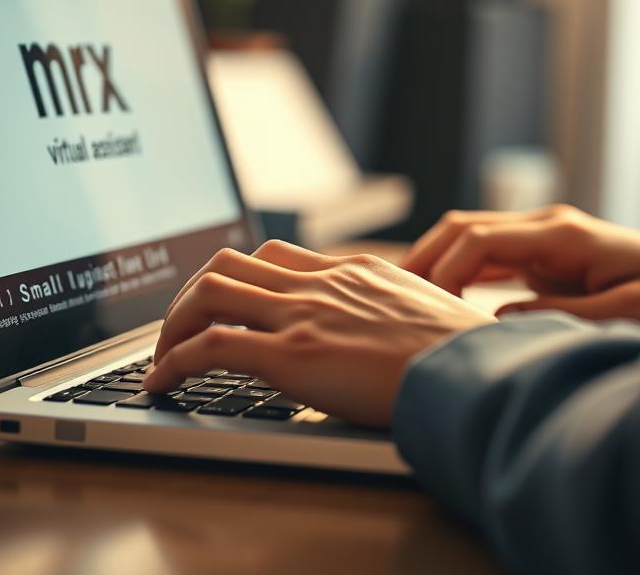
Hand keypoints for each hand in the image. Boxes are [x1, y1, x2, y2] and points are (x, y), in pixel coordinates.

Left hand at [144, 241, 493, 426]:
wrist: (477, 371)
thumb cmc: (464, 353)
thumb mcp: (426, 314)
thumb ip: (391, 313)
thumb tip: (381, 334)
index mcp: (354, 272)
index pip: (276, 255)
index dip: (237, 278)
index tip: (221, 303)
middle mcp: (323, 283)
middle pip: (231, 263)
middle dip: (192, 294)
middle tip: (179, 328)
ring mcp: (306, 314)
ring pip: (210, 291)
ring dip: (173, 323)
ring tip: (162, 356)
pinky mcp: (295, 355)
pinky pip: (213, 346)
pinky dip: (175, 362)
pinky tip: (162, 383)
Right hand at [404, 205, 639, 322]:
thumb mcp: (627, 313)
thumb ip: (561, 315)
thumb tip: (497, 317)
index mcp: (562, 234)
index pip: (480, 238)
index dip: (444, 269)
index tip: (422, 306)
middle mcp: (548, 227)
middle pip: (464, 227)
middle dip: (424, 256)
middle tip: (389, 294)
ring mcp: (546, 238)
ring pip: (471, 237)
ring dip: (436, 262)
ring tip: (403, 297)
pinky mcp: (548, 256)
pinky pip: (490, 256)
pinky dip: (459, 271)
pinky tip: (440, 297)